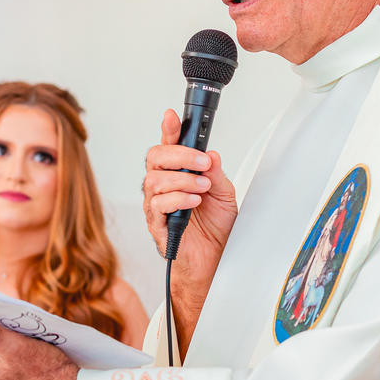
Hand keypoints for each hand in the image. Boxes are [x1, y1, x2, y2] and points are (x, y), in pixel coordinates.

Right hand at [142, 109, 237, 341]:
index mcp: (178, 174)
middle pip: (155, 158)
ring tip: (203, 187)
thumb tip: (210, 154)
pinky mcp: (157, 225)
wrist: (214, 262)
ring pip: (154, 180)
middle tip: (201, 162)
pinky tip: (193, 201)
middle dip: (179, 155)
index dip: (169, 129)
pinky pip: (158, 205)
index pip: (168, 146)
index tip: (172, 116)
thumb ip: (216, 174)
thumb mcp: (225, 196)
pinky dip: (178, 199)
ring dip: (182, 179)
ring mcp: (157, 205)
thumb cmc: (215, 229)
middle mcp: (163, 186)